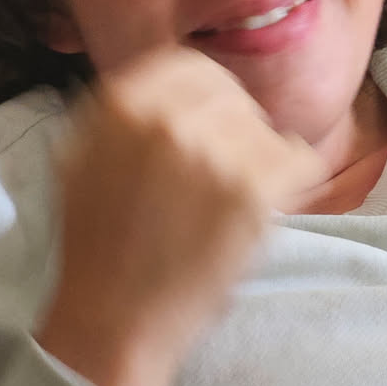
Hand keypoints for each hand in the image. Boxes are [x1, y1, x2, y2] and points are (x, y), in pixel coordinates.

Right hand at [36, 47, 321, 385]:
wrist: (114, 319)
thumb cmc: (99, 244)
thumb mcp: (85, 156)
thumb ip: (128, 110)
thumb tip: (179, 78)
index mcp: (122, 101)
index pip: (192, 67)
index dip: (208, 98)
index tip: (213, 126)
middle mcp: (168, 117)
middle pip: (234, 100)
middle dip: (235, 134)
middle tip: (222, 178)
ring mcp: (214, 152)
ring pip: (267, 132)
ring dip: (259, 163)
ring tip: (231, 204)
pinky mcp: (254, 190)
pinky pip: (301, 162)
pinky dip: (292, 184)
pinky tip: (264, 208)